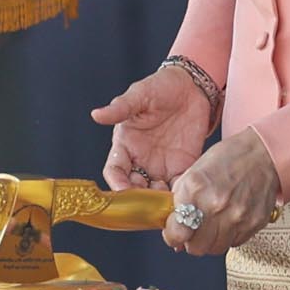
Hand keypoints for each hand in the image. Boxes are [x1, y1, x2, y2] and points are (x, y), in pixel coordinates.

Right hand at [92, 67, 213, 191]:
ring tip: (169, 203)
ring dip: (159, 202)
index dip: (117, 184)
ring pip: (155, 193)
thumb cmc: (160, 87)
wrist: (192, 86)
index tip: (124, 193)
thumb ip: (120, 108)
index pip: (114, 171)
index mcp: (125, 144)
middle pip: (134, 188)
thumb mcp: (139, 95)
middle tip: (150, 203)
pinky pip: (179, 186)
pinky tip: (185, 198)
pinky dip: (180, 196)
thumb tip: (96, 114)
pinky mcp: (182, 166)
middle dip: (140, 199)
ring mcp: (161, 165)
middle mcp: (140, 159)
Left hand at [162, 128, 280, 257]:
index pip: (177, 232)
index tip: (174, 234)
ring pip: (215, 249)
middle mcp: (216, 204)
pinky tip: (229, 220)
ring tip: (212, 225)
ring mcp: (237, 216)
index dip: (173, 236)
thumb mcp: (193, 172)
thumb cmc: (228, 159)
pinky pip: (235, 243)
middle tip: (194, 230)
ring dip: (211, 241)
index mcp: (195, 188)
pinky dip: (229, 236)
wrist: (262, 154)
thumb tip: (174, 230)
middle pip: (196, 247)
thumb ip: (180, 201)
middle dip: (191, 241)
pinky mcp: (254, 223)